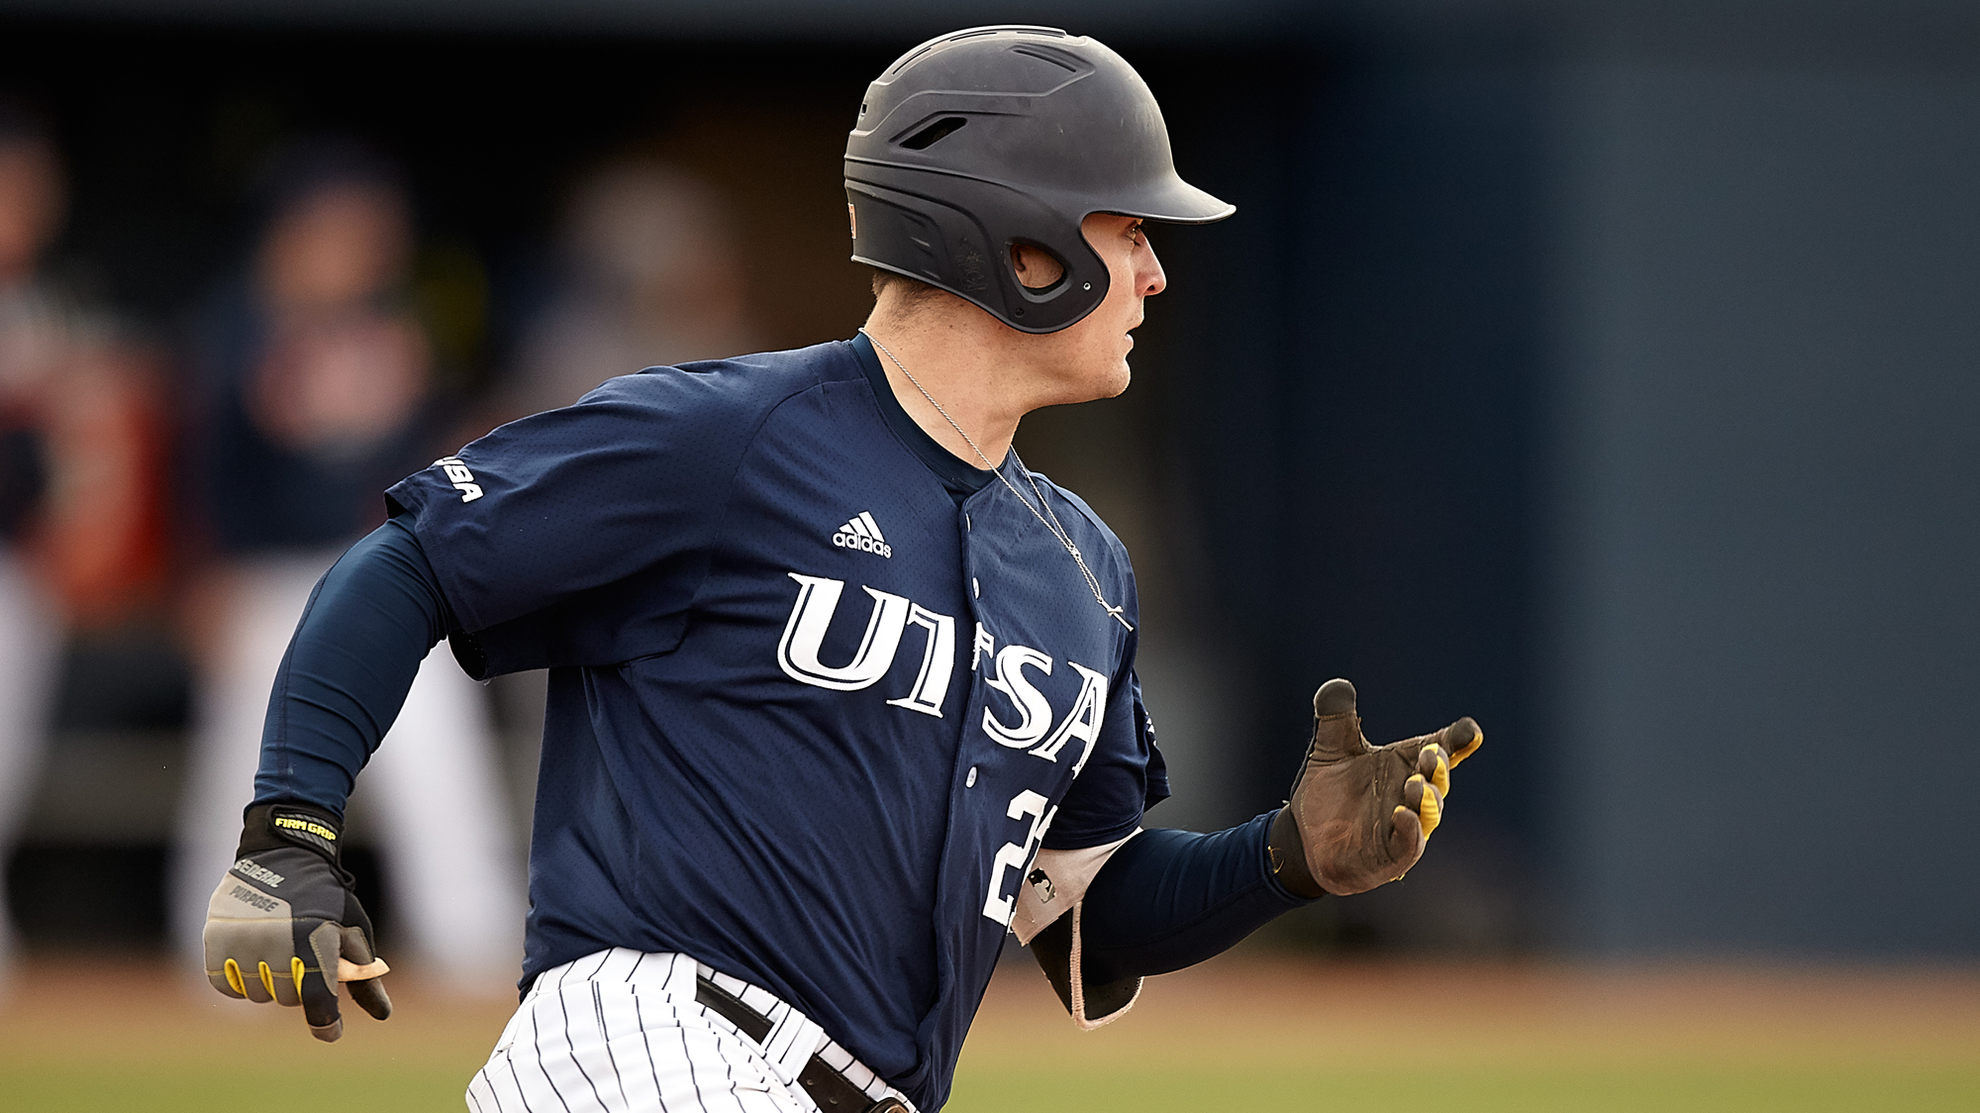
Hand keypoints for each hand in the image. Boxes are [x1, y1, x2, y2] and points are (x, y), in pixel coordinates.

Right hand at [203, 804, 391, 1040]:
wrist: (283, 853)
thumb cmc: (325, 896)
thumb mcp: (351, 928)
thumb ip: (362, 974)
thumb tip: (383, 1016)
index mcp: (316, 934)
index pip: (317, 993)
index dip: (325, 1019)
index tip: (331, 1032)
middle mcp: (277, 937)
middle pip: (288, 998)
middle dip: (300, 988)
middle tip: (302, 961)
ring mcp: (243, 936)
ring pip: (257, 994)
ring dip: (270, 984)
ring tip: (278, 954)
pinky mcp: (215, 936)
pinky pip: (226, 985)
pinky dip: (239, 982)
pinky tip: (251, 961)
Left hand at [1269, 679, 1480, 896]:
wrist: (1303, 835)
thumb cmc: (1328, 791)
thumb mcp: (1330, 748)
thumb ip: (1336, 716)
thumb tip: (1337, 684)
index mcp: (1404, 765)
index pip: (1439, 749)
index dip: (1458, 740)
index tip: (1471, 731)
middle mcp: (1411, 794)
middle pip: (1437, 780)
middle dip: (1437, 767)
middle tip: (1430, 755)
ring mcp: (1404, 827)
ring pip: (1429, 813)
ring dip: (1427, 798)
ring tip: (1416, 784)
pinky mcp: (1391, 856)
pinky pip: (1409, 845)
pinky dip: (1410, 831)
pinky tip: (1401, 815)